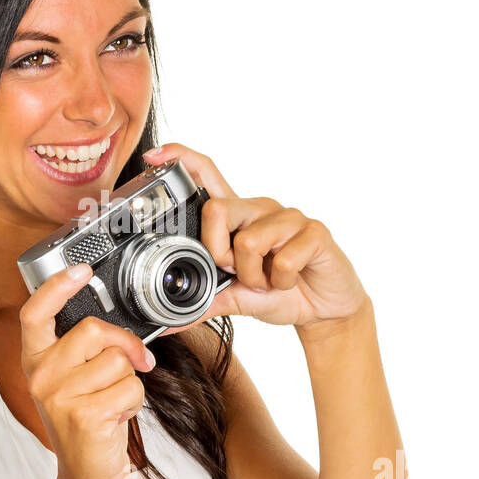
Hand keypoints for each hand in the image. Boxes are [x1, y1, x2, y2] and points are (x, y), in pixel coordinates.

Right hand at [19, 263, 155, 478]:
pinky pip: (131, 388)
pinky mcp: (85, 415)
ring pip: (119, 360)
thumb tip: (117, 327)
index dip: (57, 287)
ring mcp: (59, 396)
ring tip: (113, 401)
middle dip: (125, 345)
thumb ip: (82, 350)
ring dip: (130, 381)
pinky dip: (135, 403)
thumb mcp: (72, 381)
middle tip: (133, 364)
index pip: (35, 313)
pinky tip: (117, 418)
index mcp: (35, 361)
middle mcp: (41, 376)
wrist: (86, 476)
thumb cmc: (85, 423)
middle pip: (94, 330)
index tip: (81, 270)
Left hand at [142, 143, 368, 335]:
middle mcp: (260, 209)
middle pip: (216, 209)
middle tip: (236, 273)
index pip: (207, 173)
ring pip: (248, 241)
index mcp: (237, 217)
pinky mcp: (315, 232)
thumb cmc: (279, 293)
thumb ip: (201, 303)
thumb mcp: (233, 299)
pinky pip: (283, 259)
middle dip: (218, 253)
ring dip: (254, 276)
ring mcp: (289, 218)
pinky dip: (281, 282)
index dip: (182, 158)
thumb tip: (164, 323)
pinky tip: (291, 281)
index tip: (154, 155)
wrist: (323, 311)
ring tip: (268, 281)